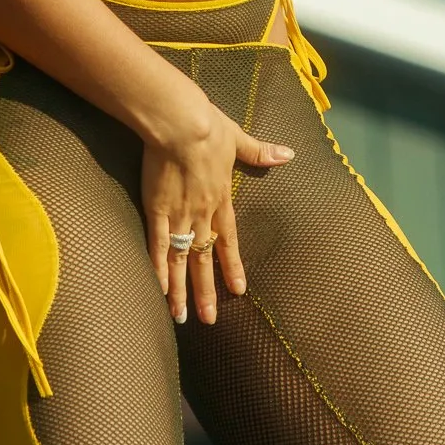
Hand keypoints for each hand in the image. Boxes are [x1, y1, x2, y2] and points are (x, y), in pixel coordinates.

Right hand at [143, 96, 293, 325]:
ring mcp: (180, 215)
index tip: (237, 291)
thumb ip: (260, 151)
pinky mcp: (157, 209)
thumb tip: (287, 154)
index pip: (228, 241)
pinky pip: (157, 246)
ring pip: (180, 260)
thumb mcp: (238, 138)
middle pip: (204, 259)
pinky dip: (158, 269)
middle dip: (206, 292)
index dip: (231, 267)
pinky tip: (157, 290)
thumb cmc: (209, 127)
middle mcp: (203, 214)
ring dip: (181, 291)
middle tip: (208, 320)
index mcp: (221, 199)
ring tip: (181, 317)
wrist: (182, 124)